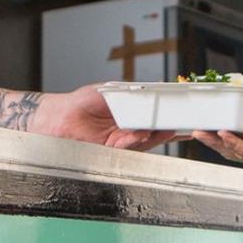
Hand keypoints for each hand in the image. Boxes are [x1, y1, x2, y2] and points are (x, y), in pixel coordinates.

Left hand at [32, 84, 178, 151]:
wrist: (59, 116)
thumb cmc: (81, 102)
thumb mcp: (111, 91)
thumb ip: (131, 94)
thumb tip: (151, 91)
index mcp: (130, 115)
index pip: (153, 117)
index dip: (168, 117)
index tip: (183, 113)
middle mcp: (127, 130)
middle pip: (154, 132)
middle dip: (169, 130)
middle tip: (182, 124)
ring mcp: (120, 142)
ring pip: (144, 142)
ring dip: (156, 136)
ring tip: (168, 129)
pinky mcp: (110, 151)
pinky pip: (128, 147)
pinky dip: (136, 139)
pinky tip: (142, 132)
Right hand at [191, 82, 242, 174]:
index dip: (232, 118)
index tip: (221, 109)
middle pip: (232, 136)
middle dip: (214, 131)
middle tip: (201, 122)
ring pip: (230, 146)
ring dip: (215, 140)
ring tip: (201, 131)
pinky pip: (241, 152)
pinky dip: (231, 143)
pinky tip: (223, 135)